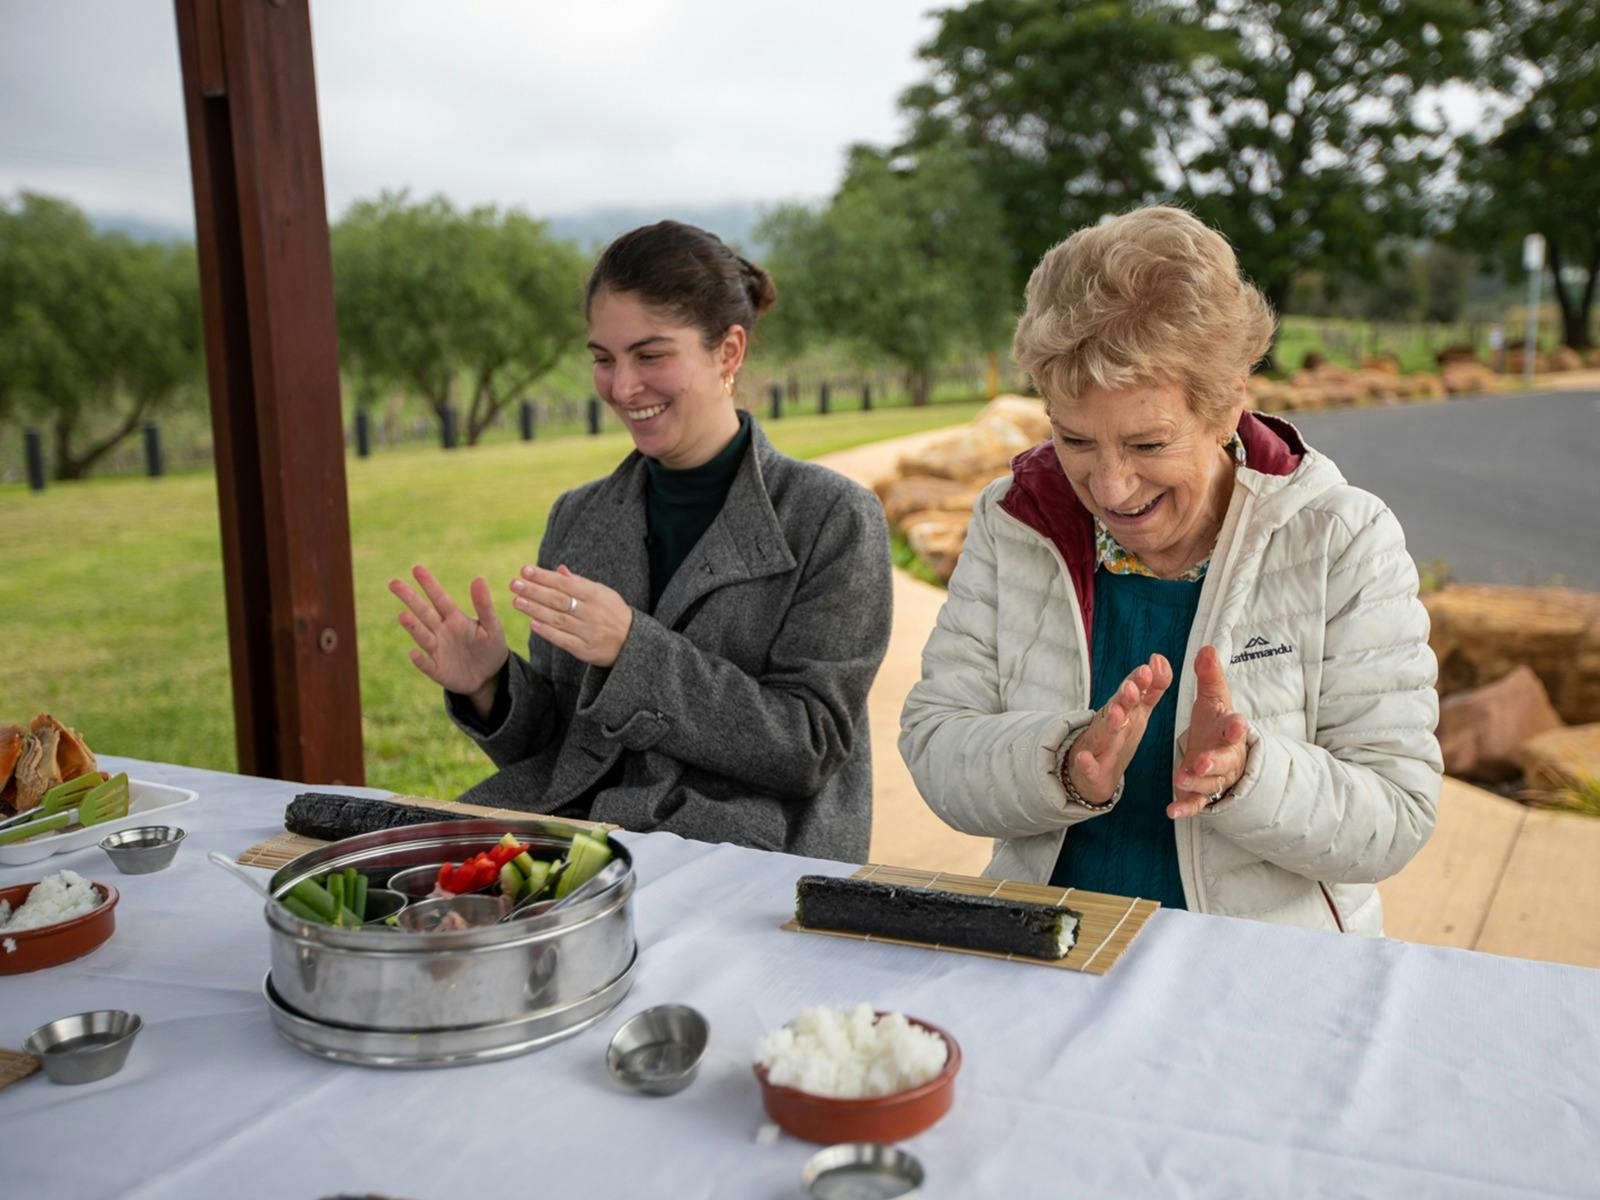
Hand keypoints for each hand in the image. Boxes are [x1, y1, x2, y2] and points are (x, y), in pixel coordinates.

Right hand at [389, 565, 509, 706]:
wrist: (490, 676)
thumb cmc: (490, 646)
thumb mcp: (492, 625)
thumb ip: (484, 605)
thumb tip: (478, 578)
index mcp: (454, 618)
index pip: (439, 598)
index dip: (429, 584)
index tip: (416, 568)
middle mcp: (441, 631)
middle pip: (423, 612)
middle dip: (409, 598)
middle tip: (393, 582)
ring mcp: (437, 650)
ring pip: (423, 636)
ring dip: (413, 627)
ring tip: (403, 615)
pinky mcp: (437, 670)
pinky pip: (427, 664)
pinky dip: (420, 660)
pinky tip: (413, 653)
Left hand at [513, 564, 633, 667]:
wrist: (634, 643)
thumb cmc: (614, 613)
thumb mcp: (603, 594)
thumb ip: (580, 583)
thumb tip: (558, 569)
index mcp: (596, 595)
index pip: (565, 583)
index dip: (544, 576)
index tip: (525, 570)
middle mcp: (592, 613)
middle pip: (558, 600)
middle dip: (534, 591)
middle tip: (514, 584)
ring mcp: (589, 632)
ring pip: (558, 619)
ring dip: (535, 609)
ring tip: (517, 600)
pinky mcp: (585, 650)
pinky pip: (563, 640)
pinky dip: (547, 631)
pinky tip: (532, 623)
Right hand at [1064, 655, 1173, 805]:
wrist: (1091, 772)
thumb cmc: (1117, 736)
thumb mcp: (1138, 712)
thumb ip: (1152, 688)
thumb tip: (1159, 659)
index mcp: (1124, 712)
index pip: (1132, 693)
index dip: (1139, 682)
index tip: (1147, 670)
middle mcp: (1109, 724)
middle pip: (1116, 708)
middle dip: (1124, 698)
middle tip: (1132, 688)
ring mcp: (1098, 745)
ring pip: (1103, 732)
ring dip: (1109, 723)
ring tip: (1116, 713)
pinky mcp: (1089, 770)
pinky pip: (1086, 765)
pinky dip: (1084, 761)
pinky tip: (1084, 758)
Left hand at [1170, 644, 1250, 817]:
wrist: (1219, 754)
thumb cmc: (1216, 723)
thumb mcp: (1213, 698)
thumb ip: (1210, 676)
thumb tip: (1207, 647)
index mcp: (1229, 731)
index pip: (1236, 728)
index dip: (1236, 727)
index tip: (1237, 724)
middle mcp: (1227, 757)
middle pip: (1224, 761)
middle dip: (1214, 761)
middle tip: (1201, 761)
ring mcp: (1215, 779)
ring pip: (1210, 784)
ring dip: (1196, 783)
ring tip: (1180, 778)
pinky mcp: (1201, 794)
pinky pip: (1195, 804)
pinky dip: (1185, 808)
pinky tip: (1171, 812)